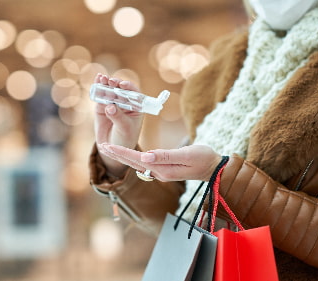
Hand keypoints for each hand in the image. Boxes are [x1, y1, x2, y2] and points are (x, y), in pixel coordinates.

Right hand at [94, 74, 143, 175]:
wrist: (112, 148)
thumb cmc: (124, 139)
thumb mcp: (125, 129)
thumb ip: (118, 117)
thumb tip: (110, 107)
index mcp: (136, 107)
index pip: (135, 94)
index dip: (129, 88)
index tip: (123, 85)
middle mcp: (125, 103)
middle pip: (121, 90)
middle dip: (116, 84)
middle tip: (111, 81)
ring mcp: (113, 104)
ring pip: (110, 91)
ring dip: (106, 83)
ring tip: (102, 78)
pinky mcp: (102, 107)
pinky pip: (100, 96)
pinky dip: (98, 88)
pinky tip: (96, 81)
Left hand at [97, 143, 222, 181]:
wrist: (215, 168)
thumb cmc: (203, 158)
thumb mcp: (186, 155)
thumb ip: (165, 156)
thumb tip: (145, 156)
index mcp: (162, 169)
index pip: (137, 159)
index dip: (122, 152)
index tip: (108, 145)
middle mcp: (159, 173)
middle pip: (134, 163)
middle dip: (118, 154)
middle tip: (102, 145)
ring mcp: (162, 172)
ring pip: (138, 164)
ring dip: (124, 156)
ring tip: (111, 148)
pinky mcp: (165, 169)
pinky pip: (145, 163)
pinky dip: (134, 157)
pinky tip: (130, 155)